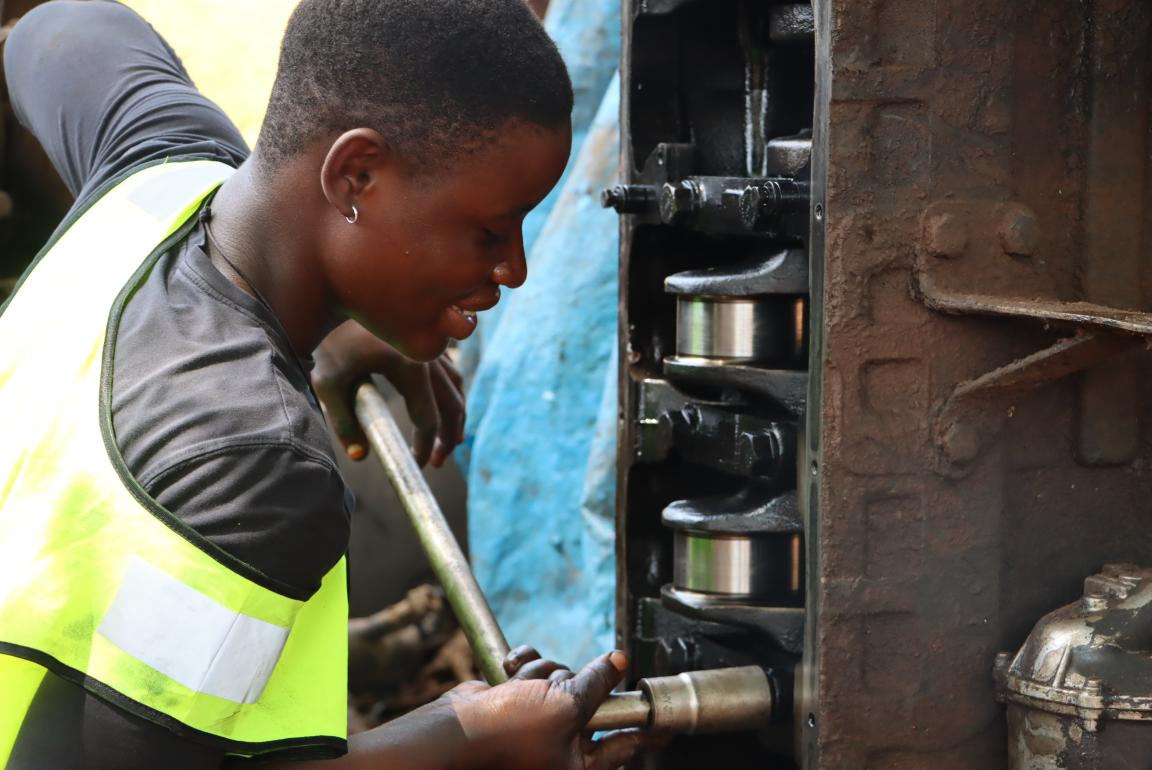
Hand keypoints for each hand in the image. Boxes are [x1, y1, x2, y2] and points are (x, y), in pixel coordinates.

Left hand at [312, 320, 464, 466]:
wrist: (335, 293)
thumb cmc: (328, 339)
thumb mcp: (329, 383)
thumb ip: (344, 421)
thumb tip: (361, 456)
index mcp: (409, 367)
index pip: (427, 419)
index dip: (424, 446)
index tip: (414, 465)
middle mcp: (427, 357)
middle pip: (453, 405)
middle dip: (448, 438)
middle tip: (436, 462)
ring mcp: (431, 347)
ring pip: (457, 387)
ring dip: (455, 417)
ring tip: (448, 441)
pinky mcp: (426, 342)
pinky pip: (450, 372)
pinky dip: (452, 394)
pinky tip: (442, 407)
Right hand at [445, 649, 652, 769]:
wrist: (453, 731)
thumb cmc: (506, 734)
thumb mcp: (566, 707)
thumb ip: (598, 684)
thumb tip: (620, 663)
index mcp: (580, 764)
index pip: (627, 742)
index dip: (649, 726)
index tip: (669, 721)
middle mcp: (562, 746)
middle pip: (590, 699)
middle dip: (570, 683)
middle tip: (553, 691)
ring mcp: (539, 724)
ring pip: (560, 679)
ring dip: (542, 674)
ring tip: (522, 688)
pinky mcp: (518, 704)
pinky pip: (533, 673)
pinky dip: (522, 667)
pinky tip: (510, 671)